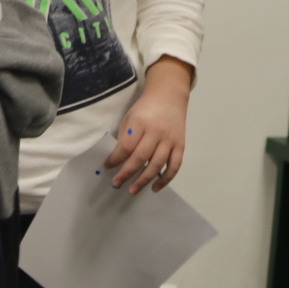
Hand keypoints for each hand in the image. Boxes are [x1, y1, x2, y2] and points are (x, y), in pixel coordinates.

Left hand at [105, 56, 190, 191]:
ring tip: (132, 190)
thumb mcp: (130, 118)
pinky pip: (174, 166)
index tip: (107, 167)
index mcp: (140, 123)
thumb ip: (125, 138)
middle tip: (116, 184)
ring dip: (144, 180)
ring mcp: (170, 139)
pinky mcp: (181, 145)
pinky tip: (155, 188)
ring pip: (157, 164)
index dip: (115, 159)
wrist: (169, 97)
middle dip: (126, 173)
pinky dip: (165, 179)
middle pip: (140, 158)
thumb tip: (116, 161)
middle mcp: (156, 132)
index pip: (126, 146)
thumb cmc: (145, 109)